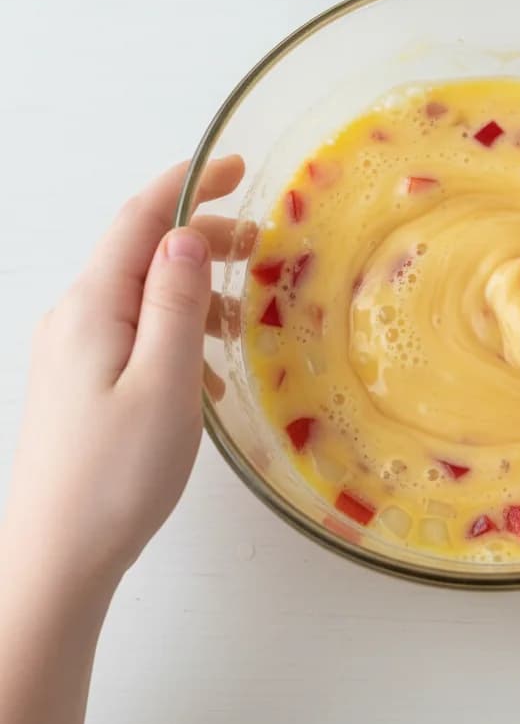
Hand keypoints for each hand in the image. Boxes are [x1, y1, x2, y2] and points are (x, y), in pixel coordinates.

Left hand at [3, 157, 245, 590]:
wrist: (56, 558)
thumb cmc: (116, 475)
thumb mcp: (164, 383)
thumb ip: (176, 303)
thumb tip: (187, 234)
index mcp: (94, 307)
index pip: (140, 218)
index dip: (189, 183)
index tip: (238, 166)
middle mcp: (76, 318)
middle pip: (143, 252)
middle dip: (202, 240)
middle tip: (260, 252)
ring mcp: (74, 350)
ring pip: (142, 295)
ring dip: (193, 293)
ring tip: (238, 325)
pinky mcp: (81, 381)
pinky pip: (135, 333)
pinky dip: (176, 333)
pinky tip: (204, 375)